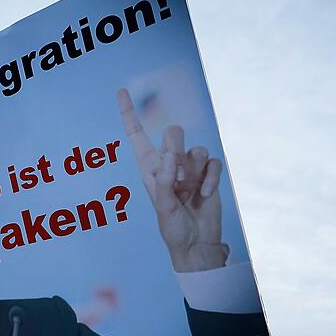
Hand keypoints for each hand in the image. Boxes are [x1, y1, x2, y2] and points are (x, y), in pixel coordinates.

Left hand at [117, 89, 226, 272]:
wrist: (196, 244)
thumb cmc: (173, 227)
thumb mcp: (162, 206)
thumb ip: (164, 180)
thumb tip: (171, 156)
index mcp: (149, 167)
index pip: (137, 135)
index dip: (129, 114)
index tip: (121, 91)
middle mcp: (169, 163)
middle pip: (174, 133)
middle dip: (177, 147)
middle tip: (178, 175)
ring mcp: (190, 168)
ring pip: (197, 148)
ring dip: (194, 171)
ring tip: (190, 192)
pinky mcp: (209, 175)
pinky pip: (214, 163)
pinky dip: (211, 179)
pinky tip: (204, 194)